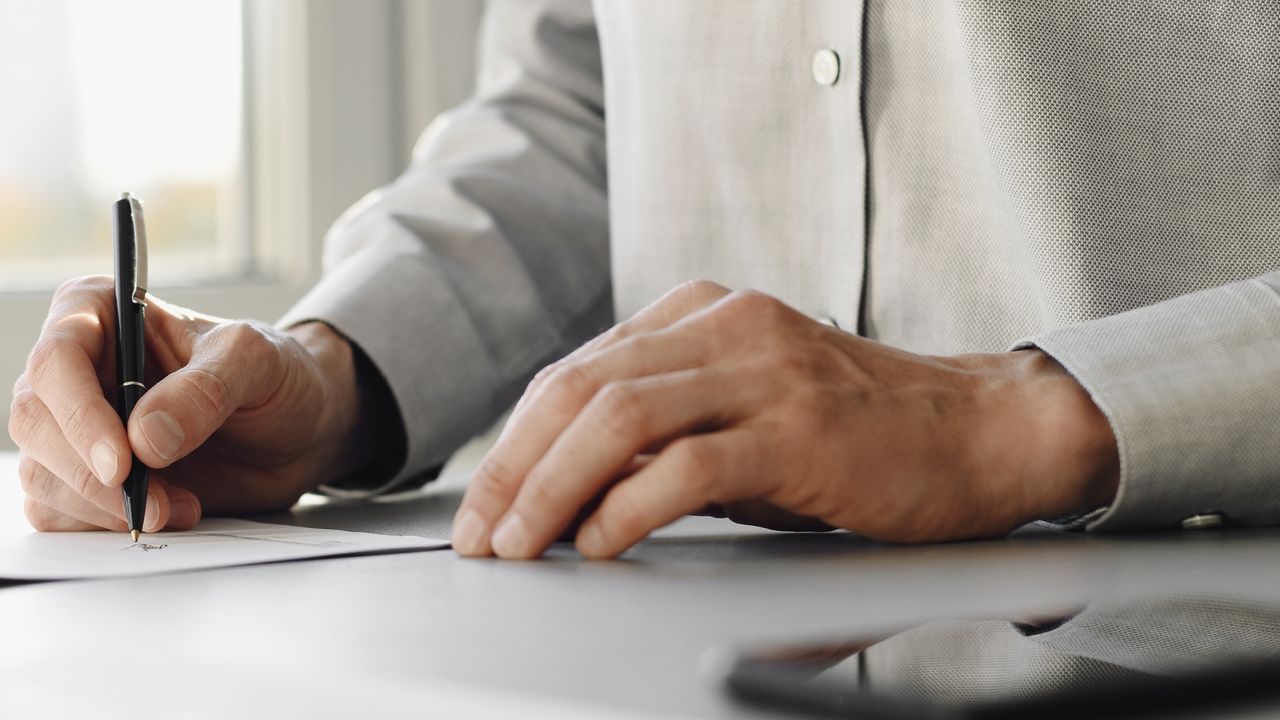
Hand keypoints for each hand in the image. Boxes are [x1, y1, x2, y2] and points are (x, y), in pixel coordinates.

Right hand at [9, 276, 366, 531]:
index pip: (57, 360)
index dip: (80, 414)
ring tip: (179, 506)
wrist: (298, 429)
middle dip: (89, 473)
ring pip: (42, 473)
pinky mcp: (85, 476)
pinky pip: (59, 511)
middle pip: (36, 422)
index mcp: (101, 313)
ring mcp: (74, 426)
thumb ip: (206, 389)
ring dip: (104, 506)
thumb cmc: (274, 377)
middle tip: (153, 503)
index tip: (123, 462)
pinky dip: (105, 524)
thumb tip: (144, 437)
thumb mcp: (257, 362)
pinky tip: (167, 513)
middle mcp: (76, 368)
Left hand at [451, 280, 1119, 558]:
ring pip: (619, 416)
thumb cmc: (858, 433)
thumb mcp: (744, 417)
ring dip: (552, 487)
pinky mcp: (800, 427)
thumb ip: (666, 435)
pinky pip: (688, 463)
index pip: (578, 369)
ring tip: (521, 544)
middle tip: (483, 531)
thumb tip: (571, 491)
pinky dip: (628, 507)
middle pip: (582, 387)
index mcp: (705, 313)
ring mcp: (766, 370)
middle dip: (514, 467)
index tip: (486, 501)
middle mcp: (728, 326)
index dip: (517, 439)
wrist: (978, 431)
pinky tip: (601, 543)